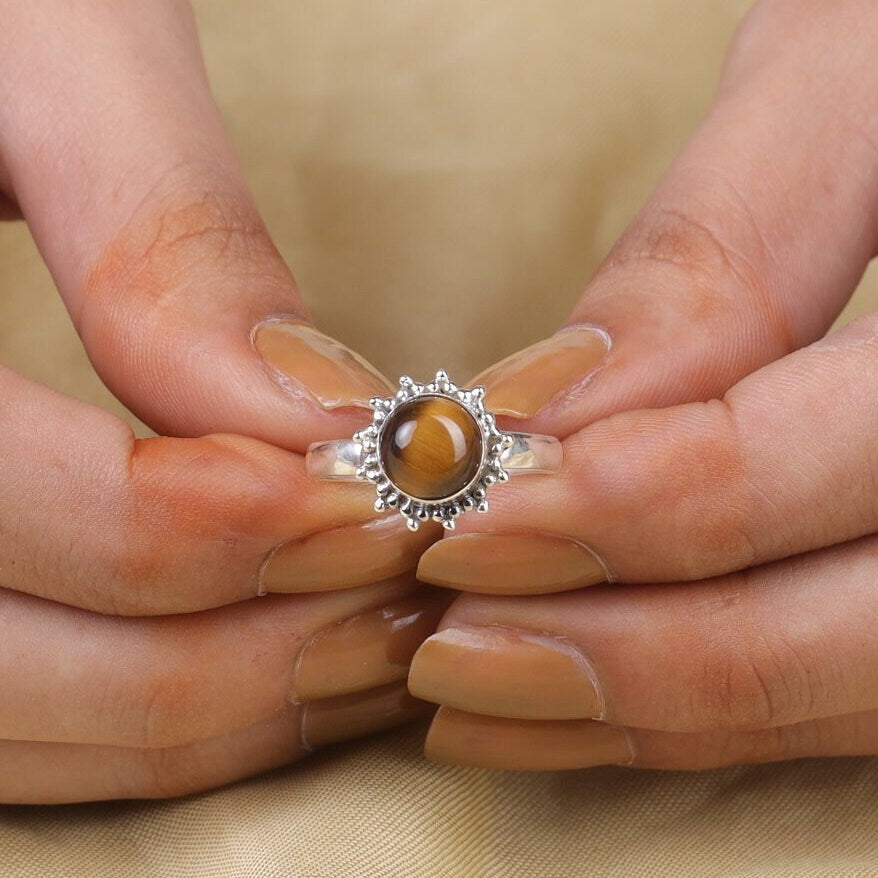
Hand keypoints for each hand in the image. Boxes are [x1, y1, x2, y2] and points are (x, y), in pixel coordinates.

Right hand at [0, 0, 440, 802]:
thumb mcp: (45, 53)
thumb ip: (167, 237)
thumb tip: (313, 413)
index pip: (50, 517)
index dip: (240, 532)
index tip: (391, 495)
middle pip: (41, 672)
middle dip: (260, 653)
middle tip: (406, 585)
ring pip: (36, 735)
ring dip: (229, 713)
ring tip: (371, 639)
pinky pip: (29, 727)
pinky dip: (161, 728)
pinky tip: (273, 659)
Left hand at [409, 0, 877, 769]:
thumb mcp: (849, 78)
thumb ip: (717, 250)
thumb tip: (549, 409)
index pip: (824, 445)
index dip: (639, 500)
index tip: (465, 518)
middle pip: (847, 622)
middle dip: (634, 645)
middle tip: (449, 643)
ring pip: (843, 686)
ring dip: (648, 710)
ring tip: (476, 698)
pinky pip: (835, 700)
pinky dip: (698, 721)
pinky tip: (576, 716)